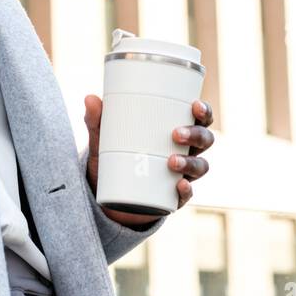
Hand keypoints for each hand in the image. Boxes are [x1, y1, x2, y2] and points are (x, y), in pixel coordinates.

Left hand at [83, 95, 215, 223]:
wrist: (107, 191)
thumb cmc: (114, 153)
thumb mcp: (105, 136)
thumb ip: (98, 118)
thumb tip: (90, 98)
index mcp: (178, 130)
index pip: (201, 118)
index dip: (204, 111)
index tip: (195, 105)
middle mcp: (186, 151)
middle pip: (205, 140)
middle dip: (196, 135)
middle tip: (176, 134)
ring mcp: (182, 174)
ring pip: (200, 167)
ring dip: (190, 163)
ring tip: (171, 161)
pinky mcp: (173, 197)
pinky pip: (186, 195)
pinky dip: (186, 191)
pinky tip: (179, 185)